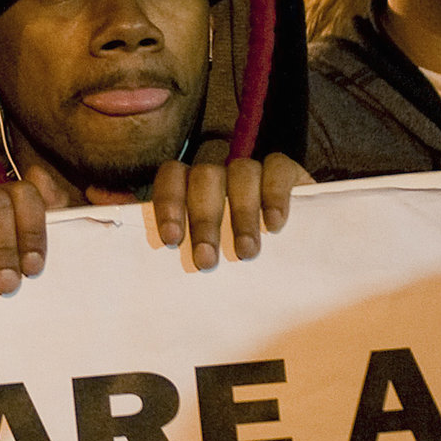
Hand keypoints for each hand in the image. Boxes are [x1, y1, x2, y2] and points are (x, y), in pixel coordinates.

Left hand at [151, 149, 309, 269]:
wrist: (292, 252)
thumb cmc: (237, 253)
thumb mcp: (211, 250)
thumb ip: (187, 249)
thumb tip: (148, 271)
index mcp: (192, 186)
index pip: (172, 177)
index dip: (169, 204)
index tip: (172, 240)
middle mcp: (220, 173)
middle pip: (205, 179)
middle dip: (204, 221)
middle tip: (207, 260)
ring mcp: (252, 170)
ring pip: (241, 172)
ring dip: (242, 214)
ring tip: (246, 252)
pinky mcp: (286, 170)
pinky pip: (277, 169)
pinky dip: (274, 195)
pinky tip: (274, 224)